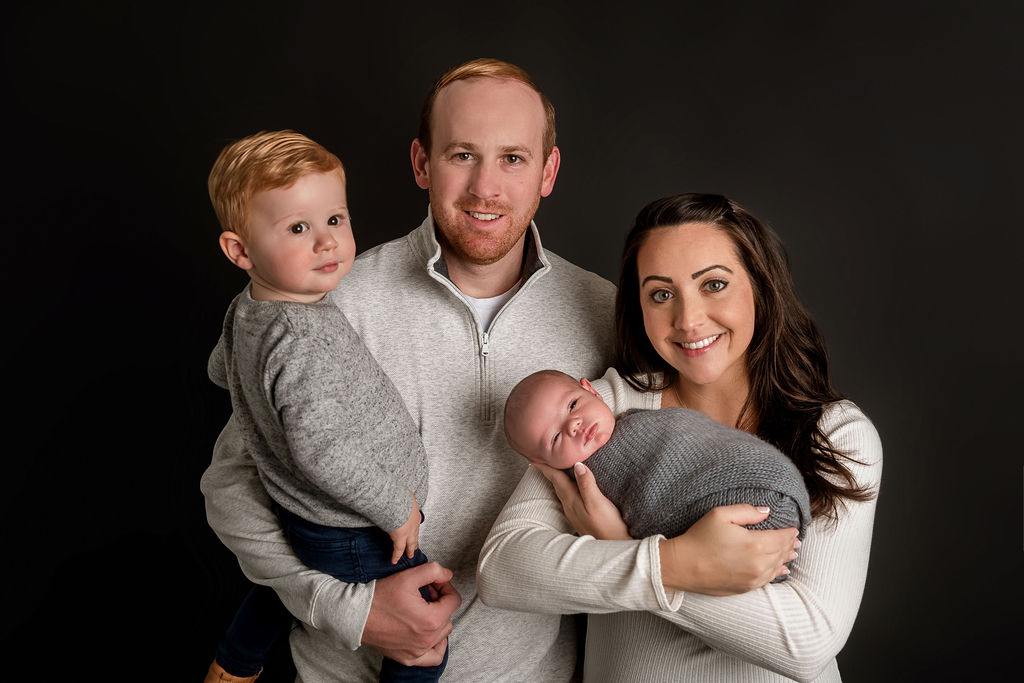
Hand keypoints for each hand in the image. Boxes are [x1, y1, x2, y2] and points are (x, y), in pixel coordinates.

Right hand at [362, 562, 461, 665]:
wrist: (356, 616)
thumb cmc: (380, 597)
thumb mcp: (408, 576)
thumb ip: (433, 571)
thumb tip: (447, 575)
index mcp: (431, 619)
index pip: (454, 600)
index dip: (445, 587)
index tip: (433, 584)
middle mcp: (427, 639)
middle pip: (448, 616)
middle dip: (440, 602)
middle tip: (425, 594)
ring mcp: (418, 651)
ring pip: (442, 635)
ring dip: (438, 621)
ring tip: (423, 610)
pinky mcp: (409, 658)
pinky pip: (434, 657)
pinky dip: (435, 645)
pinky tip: (428, 634)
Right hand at [388, 493, 420, 563]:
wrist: (396, 502)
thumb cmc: (398, 496)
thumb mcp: (404, 496)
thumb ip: (402, 498)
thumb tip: (396, 492)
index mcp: (414, 513)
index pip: (415, 523)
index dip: (414, 529)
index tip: (414, 532)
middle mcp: (414, 524)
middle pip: (415, 535)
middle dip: (415, 543)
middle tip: (415, 548)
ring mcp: (408, 532)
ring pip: (410, 544)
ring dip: (409, 550)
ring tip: (409, 555)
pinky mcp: (400, 538)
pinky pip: (398, 549)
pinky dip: (396, 556)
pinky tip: (394, 560)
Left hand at [533, 461, 630, 539]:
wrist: (614, 548)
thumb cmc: (609, 526)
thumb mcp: (597, 502)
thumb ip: (586, 483)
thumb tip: (577, 464)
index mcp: (572, 501)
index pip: (556, 480)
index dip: (546, 469)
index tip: (535, 461)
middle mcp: (570, 508)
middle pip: (557, 486)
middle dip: (549, 474)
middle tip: (542, 463)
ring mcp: (576, 515)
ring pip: (563, 493)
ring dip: (558, 482)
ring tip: (555, 473)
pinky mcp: (583, 519)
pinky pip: (570, 500)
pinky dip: (568, 490)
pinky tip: (573, 491)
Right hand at [659, 504, 799, 595]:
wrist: (683, 566)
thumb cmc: (699, 538)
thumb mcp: (720, 515)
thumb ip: (746, 511)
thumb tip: (766, 512)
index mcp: (755, 544)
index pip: (781, 538)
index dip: (789, 533)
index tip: (794, 529)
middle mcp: (758, 564)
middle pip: (781, 553)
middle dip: (789, 545)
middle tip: (795, 540)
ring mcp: (753, 578)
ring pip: (777, 567)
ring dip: (785, 558)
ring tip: (792, 552)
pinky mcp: (746, 588)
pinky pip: (768, 580)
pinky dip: (777, 573)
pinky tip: (782, 570)